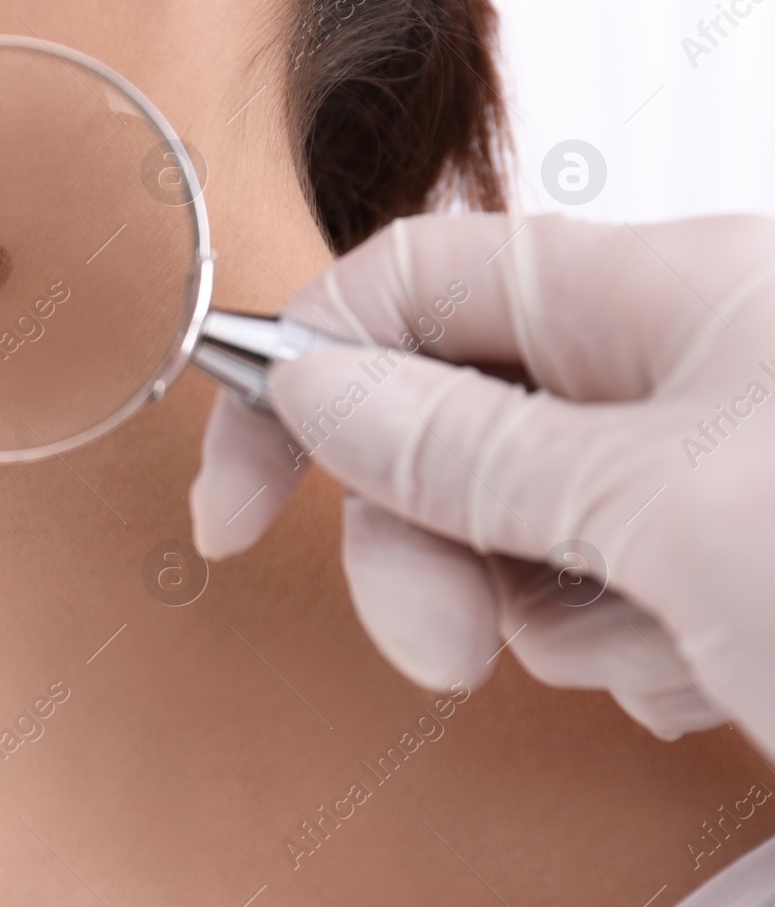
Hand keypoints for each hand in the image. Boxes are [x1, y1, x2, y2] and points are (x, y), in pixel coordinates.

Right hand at [191, 212, 774, 755]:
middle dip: (429, 548)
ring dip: (562, 620)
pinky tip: (723, 676)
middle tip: (449, 646)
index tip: (237, 507)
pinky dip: (633, 656)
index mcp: (657, 293)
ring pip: (518, 535)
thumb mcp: (666, 507)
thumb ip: (470, 447)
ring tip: (683, 648)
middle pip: (447, 428)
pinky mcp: (730, 569)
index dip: (300, 379)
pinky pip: (600, 604)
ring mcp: (702, 471)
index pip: (409, 286)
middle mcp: (672, 367)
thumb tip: (312, 389)